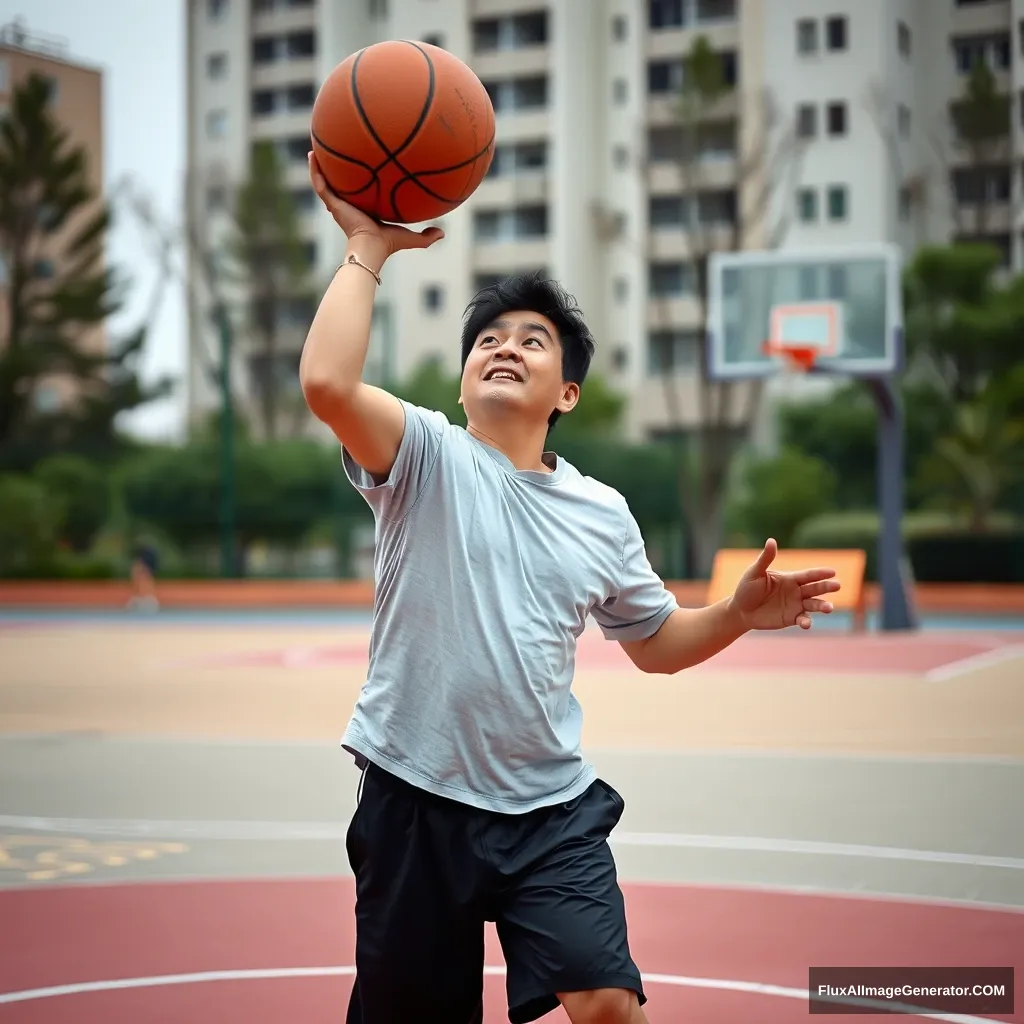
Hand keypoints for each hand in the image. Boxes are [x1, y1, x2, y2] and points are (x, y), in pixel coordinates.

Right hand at [308, 152, 443, 267]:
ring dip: (320, 165)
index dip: (359, 182)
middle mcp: (349, 206)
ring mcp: (339, 204)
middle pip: (340, 184)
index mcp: (365, 210)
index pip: (360, 193)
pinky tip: (312, 154)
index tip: (361, 167)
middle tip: (335, 151)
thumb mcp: (411, 237)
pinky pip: (320, 183)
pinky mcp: (333, 203)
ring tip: (316, 146)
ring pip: (326, 181)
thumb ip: (426, 236)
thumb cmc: (388, 244)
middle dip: (337, 170)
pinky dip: (314, 170)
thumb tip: (444, 233)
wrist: (371, 248)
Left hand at [728, 538, 840, 630]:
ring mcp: (795, 605)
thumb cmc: (747, 588)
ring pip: (814, 604)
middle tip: (837, 585)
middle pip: (815, 588)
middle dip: (826, 587)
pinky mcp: (791, 618)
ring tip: (829, 608)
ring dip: (822, 606)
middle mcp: (796, 591)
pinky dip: (806, 621)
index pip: (808, 575)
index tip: (832, 572)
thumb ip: (765, 558)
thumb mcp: (755, 572)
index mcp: (790, 578)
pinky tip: (806, 623)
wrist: (740, 610)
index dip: (820, 573)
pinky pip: (802, 619)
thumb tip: (771, 540)